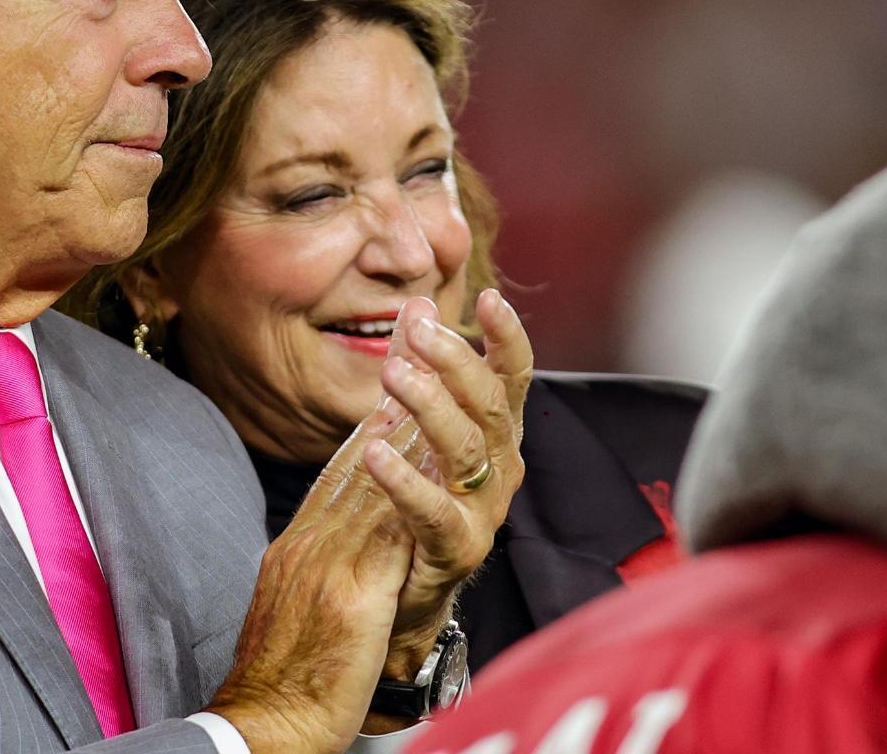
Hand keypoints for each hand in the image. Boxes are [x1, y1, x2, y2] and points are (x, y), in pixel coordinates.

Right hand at [204, 402, 418, 752]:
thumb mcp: (299, 603)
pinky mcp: (350, 599)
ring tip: (431, 378)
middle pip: (357, 458)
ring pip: (374, 480)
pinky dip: (410, 493)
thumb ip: (324, 561)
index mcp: (300, 546)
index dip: (372, 419)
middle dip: (393, 400)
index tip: (396, 378)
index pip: (340, 469)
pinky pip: (390, 535)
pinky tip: (436, 462)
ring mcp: (327, 567)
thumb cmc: (282, 681)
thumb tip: (352, 532)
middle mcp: (310, 545)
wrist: (259, 728)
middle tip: (418, 345)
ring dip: (406, 424)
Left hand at [362, 289, 530, 675]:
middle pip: (488, 404)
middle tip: (421, 331)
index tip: (489, 296)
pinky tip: (374, 450)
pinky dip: (403, 479)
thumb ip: (420, 363)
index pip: (512, 375)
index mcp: (496, 432)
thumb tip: (418, 302)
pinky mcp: (455, 549)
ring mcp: (482, 510)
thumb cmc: (417, 495)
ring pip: (466, 449)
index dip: (507, 336)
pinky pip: (431, 510)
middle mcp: (500, 467)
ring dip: (430, 407)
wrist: (407, 589)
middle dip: (456, 362)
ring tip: (392, 376)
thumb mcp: (416, 422)